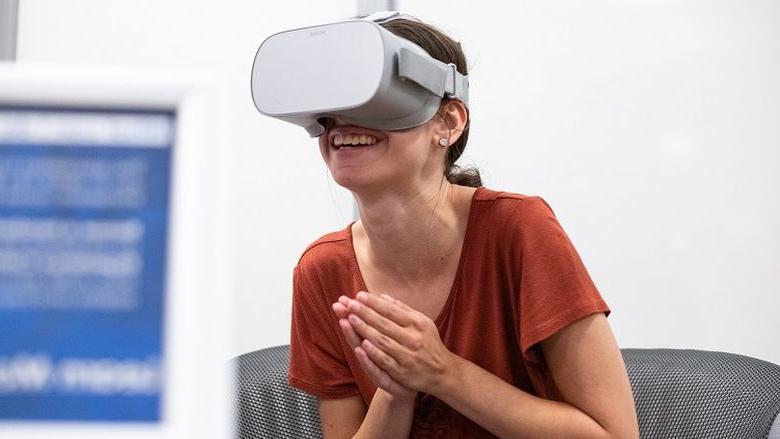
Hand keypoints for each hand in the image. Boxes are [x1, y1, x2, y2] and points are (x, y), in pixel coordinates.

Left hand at [338, 291, 456, 395]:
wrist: (442, 372)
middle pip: (384, 323)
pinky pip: (385, 360)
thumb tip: (383, 296)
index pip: (391, 310)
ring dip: (364, 329)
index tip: (358, 295)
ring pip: (382, 340)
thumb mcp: (422, 322)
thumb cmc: (428, 343)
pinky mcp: (402, 371)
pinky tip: (361, 344)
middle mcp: (413, 338)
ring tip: (349, 318)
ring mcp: (407, 355)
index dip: (374, 303)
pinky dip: (373, 352)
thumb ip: (403, 309)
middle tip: (349, 303)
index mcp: (417, 323)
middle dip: (364, 312)